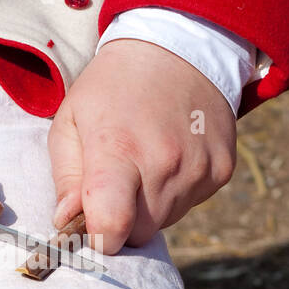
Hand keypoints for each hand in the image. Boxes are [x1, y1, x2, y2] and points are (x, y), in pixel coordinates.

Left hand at [48, 39, 236, 254]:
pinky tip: (171, 155)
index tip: (91, 230)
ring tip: (145, 160)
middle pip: (139, 233)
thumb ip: (66, 177)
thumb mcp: (71, 119)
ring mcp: (199, 169)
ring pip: (165, 221)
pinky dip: (176, 191)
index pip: (113, 225)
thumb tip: (68, 221)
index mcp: (119, 149)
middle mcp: (165, 164)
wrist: (179, 48)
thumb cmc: (113, 87)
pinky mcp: (222, 170)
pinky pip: (191, 204)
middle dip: (123, 221)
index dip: (99, 240)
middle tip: (116, 184)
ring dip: (149, 206)